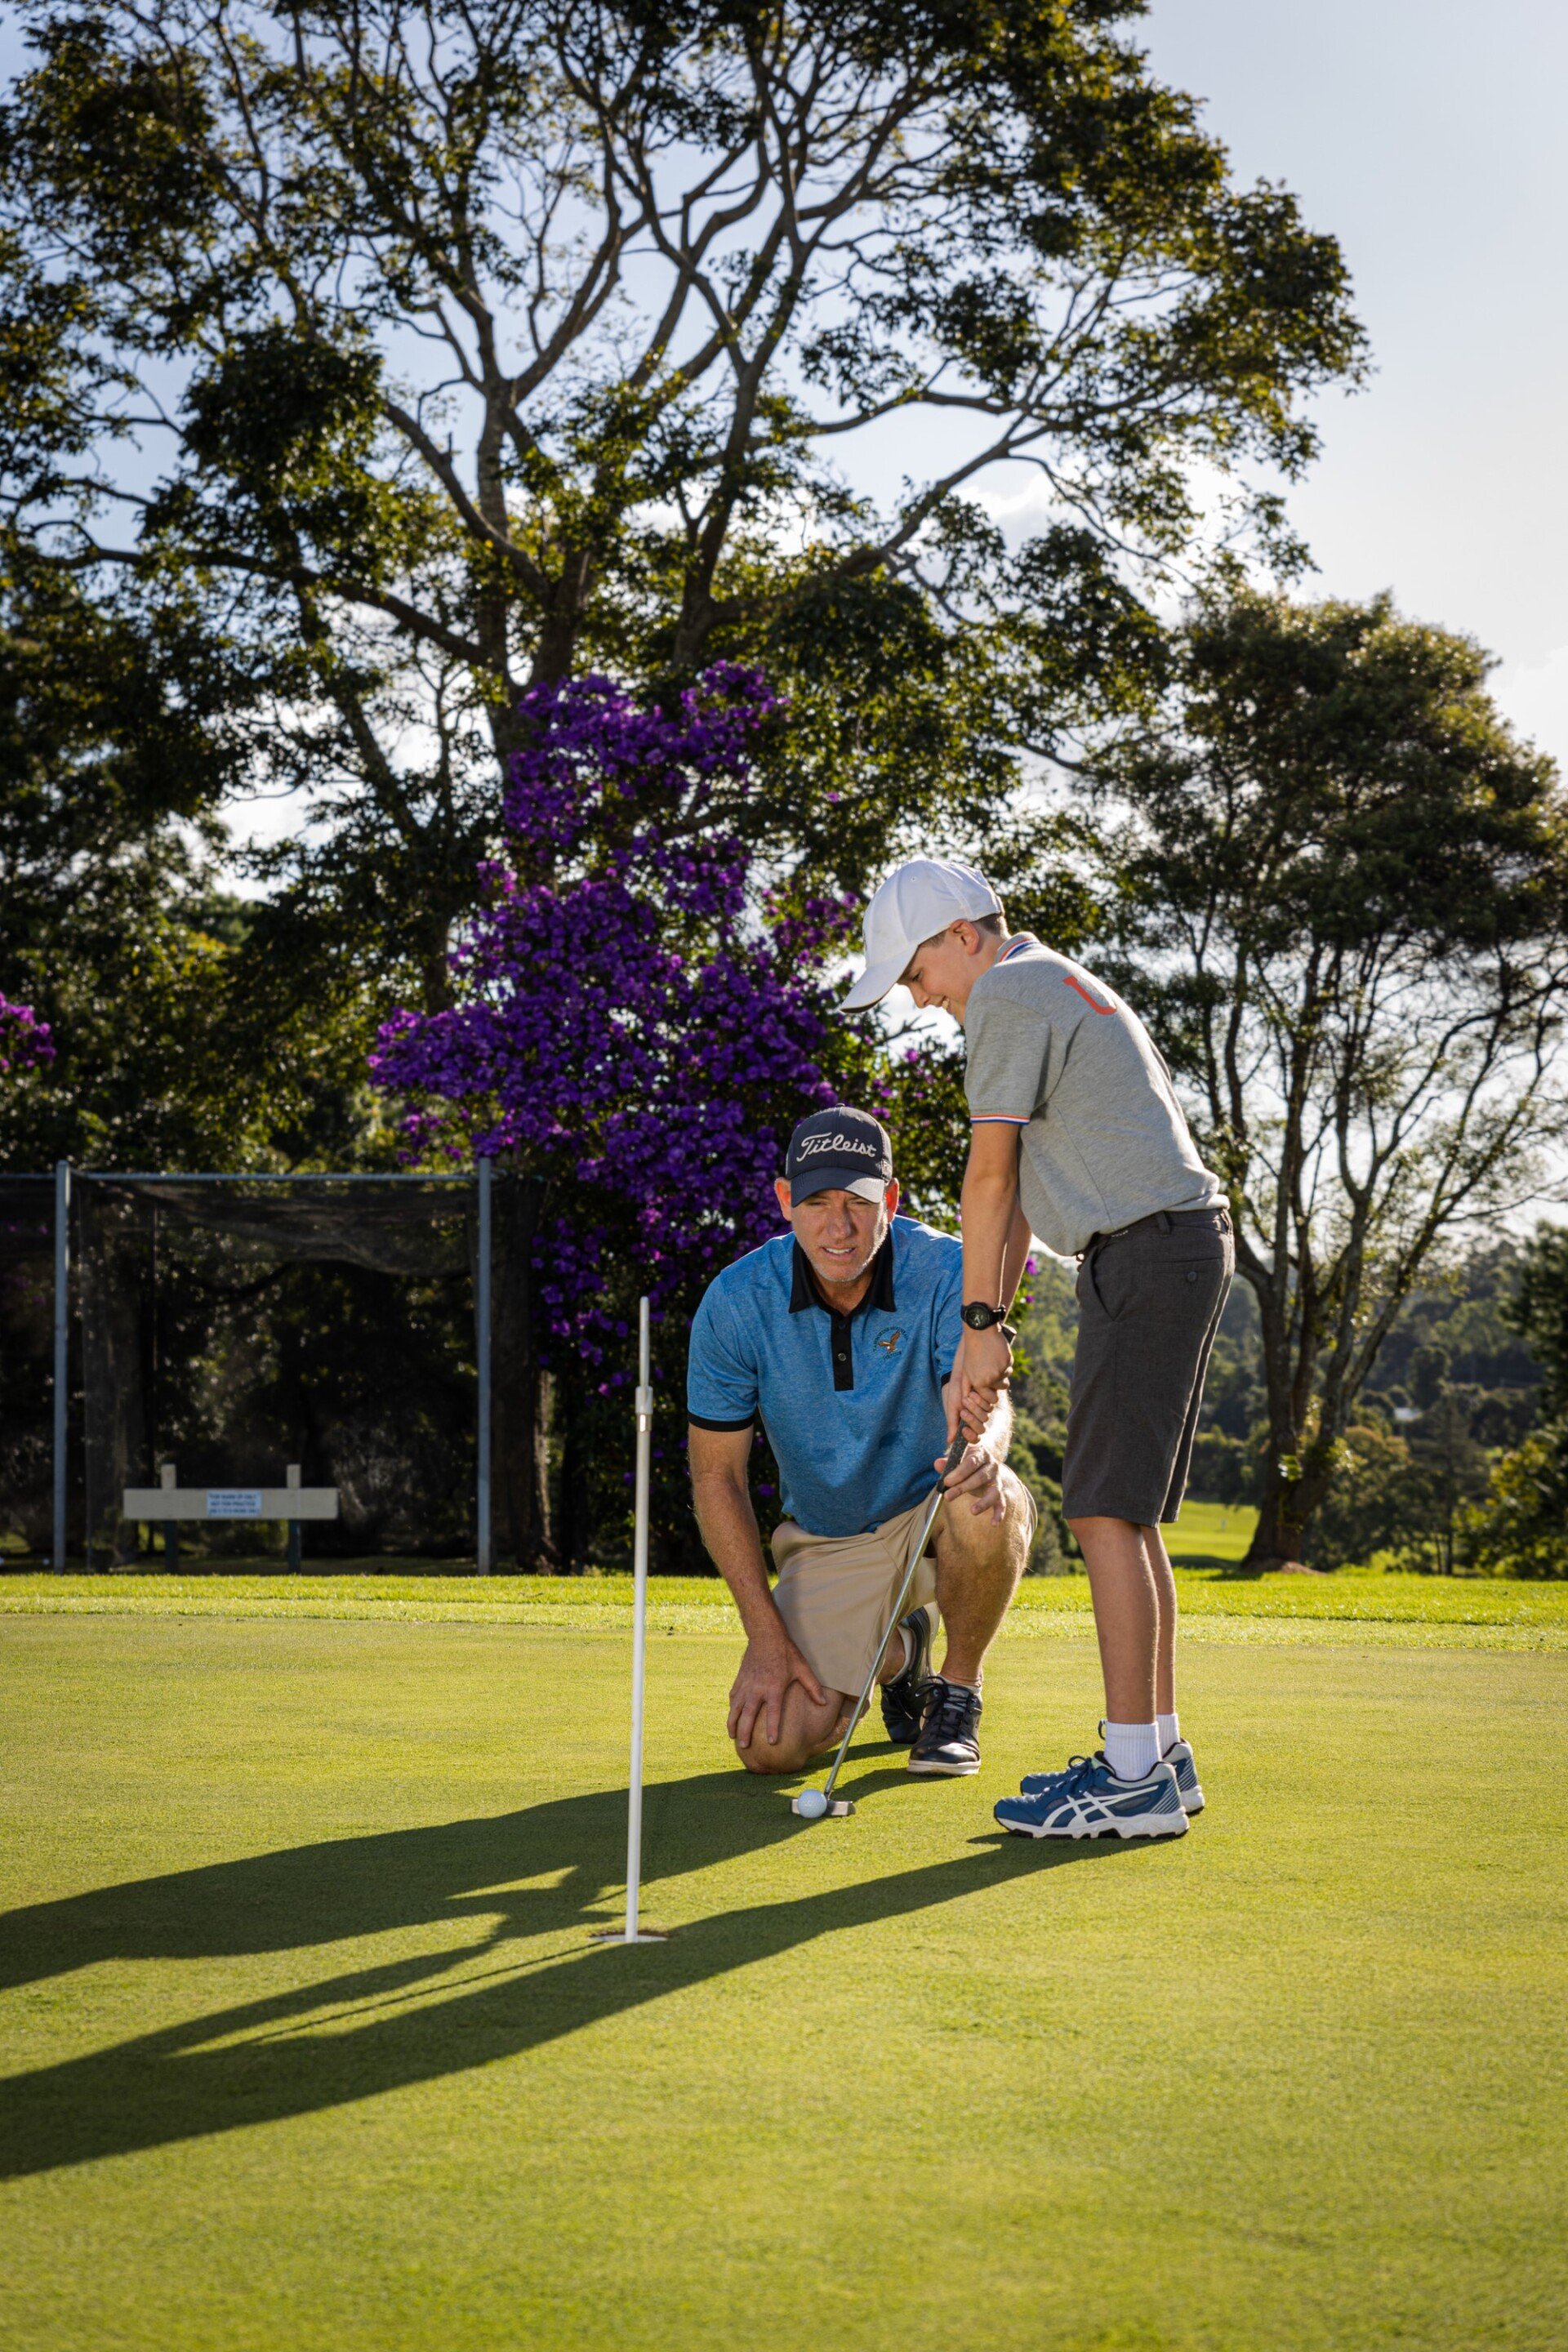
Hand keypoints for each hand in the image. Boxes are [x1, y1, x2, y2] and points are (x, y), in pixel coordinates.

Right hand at [727, 1632, 827, 1750]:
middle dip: (745, 1731)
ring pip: (736, 1708)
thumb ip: (812, 1687)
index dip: (772, 1728)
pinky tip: (732, 1716)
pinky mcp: (740, 1679)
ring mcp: (746, 1684)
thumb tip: (824, 1703)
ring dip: (733, 1723)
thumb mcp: (802, 1668)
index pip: (773, 1713)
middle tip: (744, 1746)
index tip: (771, 1742)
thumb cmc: (786, 1652)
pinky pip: (733, 1697)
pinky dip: (732, 1708)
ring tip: (733, 1737)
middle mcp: (757, 1688)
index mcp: (774, 1687)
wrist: (765, 1635)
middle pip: (748, 1715)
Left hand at [935, 1436, 1005, 1523]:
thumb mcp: (957, 1458)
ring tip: (972, 1511)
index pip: (971, 1462)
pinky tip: (993, 1523)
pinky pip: (1001, 1504)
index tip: (946, 1481)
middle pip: (980, 1477)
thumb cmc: (965, 1461)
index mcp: (981, 1453)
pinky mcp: (999, 1493)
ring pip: (993, 1492)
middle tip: (947, 1496)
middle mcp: (992, 1466)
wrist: (982, 1464)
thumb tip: (937, 1464)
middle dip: (963, 1488)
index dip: (959, 1472)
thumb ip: (947, 1461)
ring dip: (983, 1503)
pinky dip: (999, 1514)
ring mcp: (997, 1480)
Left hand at [953, 1324, 1012, 1424]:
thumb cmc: (971, 1352)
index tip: (990, 1382)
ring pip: (1007, 1376)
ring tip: (993, 1359)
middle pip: (1002, 1388)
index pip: (990, 1397)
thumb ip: (967, 1386)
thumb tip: (966, 1399)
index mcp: (979, 1382)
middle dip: (1000, 1382)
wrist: (980, 1332)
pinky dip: (1005, 1361)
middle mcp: (990, 1379)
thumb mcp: (966, 1370)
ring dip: (1003, 1371)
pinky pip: (1010, 1366)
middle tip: (995, 1372)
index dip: (992, 1391)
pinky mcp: (1007, 1361)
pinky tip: (997, 1352)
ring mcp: (1000, 1370)